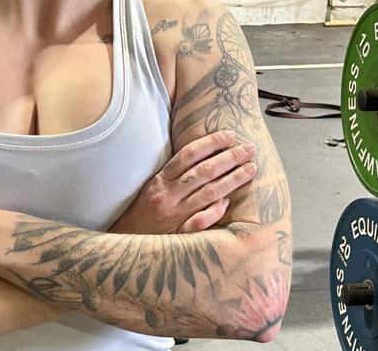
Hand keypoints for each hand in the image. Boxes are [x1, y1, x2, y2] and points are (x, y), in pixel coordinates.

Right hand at [109, 131, 257, 234]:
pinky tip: (229, 202)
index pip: (189, 155)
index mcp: (161, 180)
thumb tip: (202, 157)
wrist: (126, 242)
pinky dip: (214, 211)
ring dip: (232, 180)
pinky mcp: (178, 234)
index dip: (210, 143)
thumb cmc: (142, 212)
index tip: (230, 135)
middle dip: (229, 158)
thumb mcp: (152, 187)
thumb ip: (174, 173)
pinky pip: (200, 221)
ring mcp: (175, 215)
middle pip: (203, 172)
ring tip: (251, 169)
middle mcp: (169, 195)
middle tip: (249, 149)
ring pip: (208, 193)